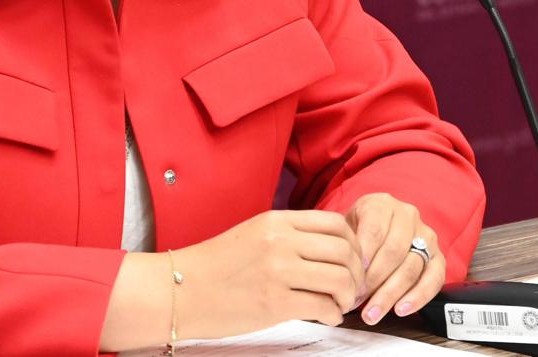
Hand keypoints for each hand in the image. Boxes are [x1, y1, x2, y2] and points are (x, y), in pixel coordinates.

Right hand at [176, 209, 367, 338]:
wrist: (180, 290)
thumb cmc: (216, 265)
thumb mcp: (254, 234)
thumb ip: (289, 236)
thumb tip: (329, 248)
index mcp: (277, 221)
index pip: (336, 224)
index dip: (354, 244)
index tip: (352, 260)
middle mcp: (281, 242)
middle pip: (344, 251)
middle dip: (357, 273)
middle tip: (352, 287)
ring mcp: (278, 272)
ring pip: (340, 279)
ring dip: (348, 296)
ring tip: (340, 304)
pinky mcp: (274, 303)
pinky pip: (323, 307)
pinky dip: (333, 315)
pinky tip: (327, 317)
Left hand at [344, 192, 444, 324]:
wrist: (379, 228)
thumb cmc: (358, 232)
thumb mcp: (346, 228)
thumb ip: (346, 245)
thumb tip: (341, 276)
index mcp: (381, 204)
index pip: (374, 230)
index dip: (364, 255)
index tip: (352, 276)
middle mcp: (407, 215)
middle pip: (393, 251)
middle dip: (373, 281)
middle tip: (356, 301)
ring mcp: (426, 235)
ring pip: (411, 267)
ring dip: (390, 294)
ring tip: (373, 313)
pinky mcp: (438, 256)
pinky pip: (434, 279)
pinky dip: (418, 297)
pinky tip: (400, 310)